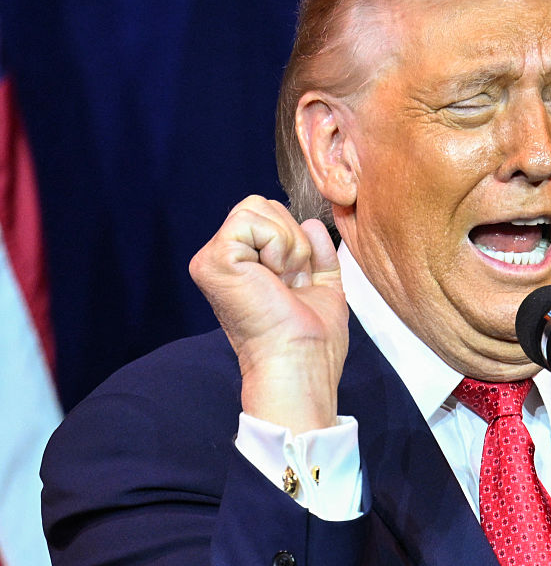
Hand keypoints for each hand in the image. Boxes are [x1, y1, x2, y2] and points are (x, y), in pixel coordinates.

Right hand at [189, 196, 347, 432]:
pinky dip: (277, 244)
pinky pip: (250, 219)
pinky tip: (274, 276)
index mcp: (246, 267)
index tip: (300, 280)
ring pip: (256, 206)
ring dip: (288, 243)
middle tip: (292, 280)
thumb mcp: (322, 286)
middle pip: (263, 204)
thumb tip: (310, 223)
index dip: (297, 240)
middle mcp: (224, 261)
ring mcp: (213, 260)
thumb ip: (317, 254)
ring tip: (284, 279)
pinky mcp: (214, 260)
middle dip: (293, 238)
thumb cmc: (311, 340)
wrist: (300, 362)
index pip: (271, 217)